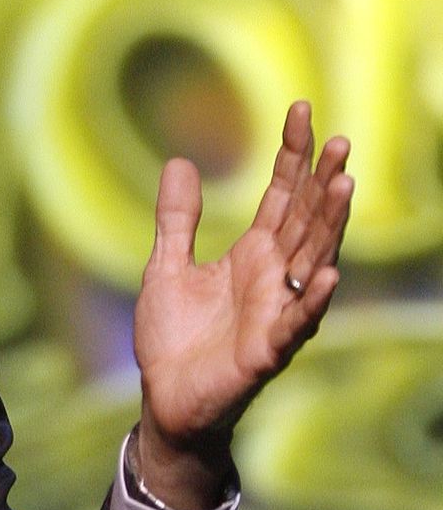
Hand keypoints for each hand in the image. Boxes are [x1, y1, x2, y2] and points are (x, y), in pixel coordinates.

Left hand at [132, 100, 351, 509]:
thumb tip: (179, 161)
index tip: (301, 111)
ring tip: (344, 186)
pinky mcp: (266, 350)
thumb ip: (177, 219)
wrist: (166, 399)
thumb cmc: (173, 338)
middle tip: (340, 140)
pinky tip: (328, 273)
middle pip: (306, 221)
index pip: (282, 197)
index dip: (293, 157)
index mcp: (253, 256)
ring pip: (311, 261)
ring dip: (329, 227)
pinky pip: (295, 323)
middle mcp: (274, 278)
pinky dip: (311, 299)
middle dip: (322, 183)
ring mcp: (276, 312)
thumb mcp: (166, 267)